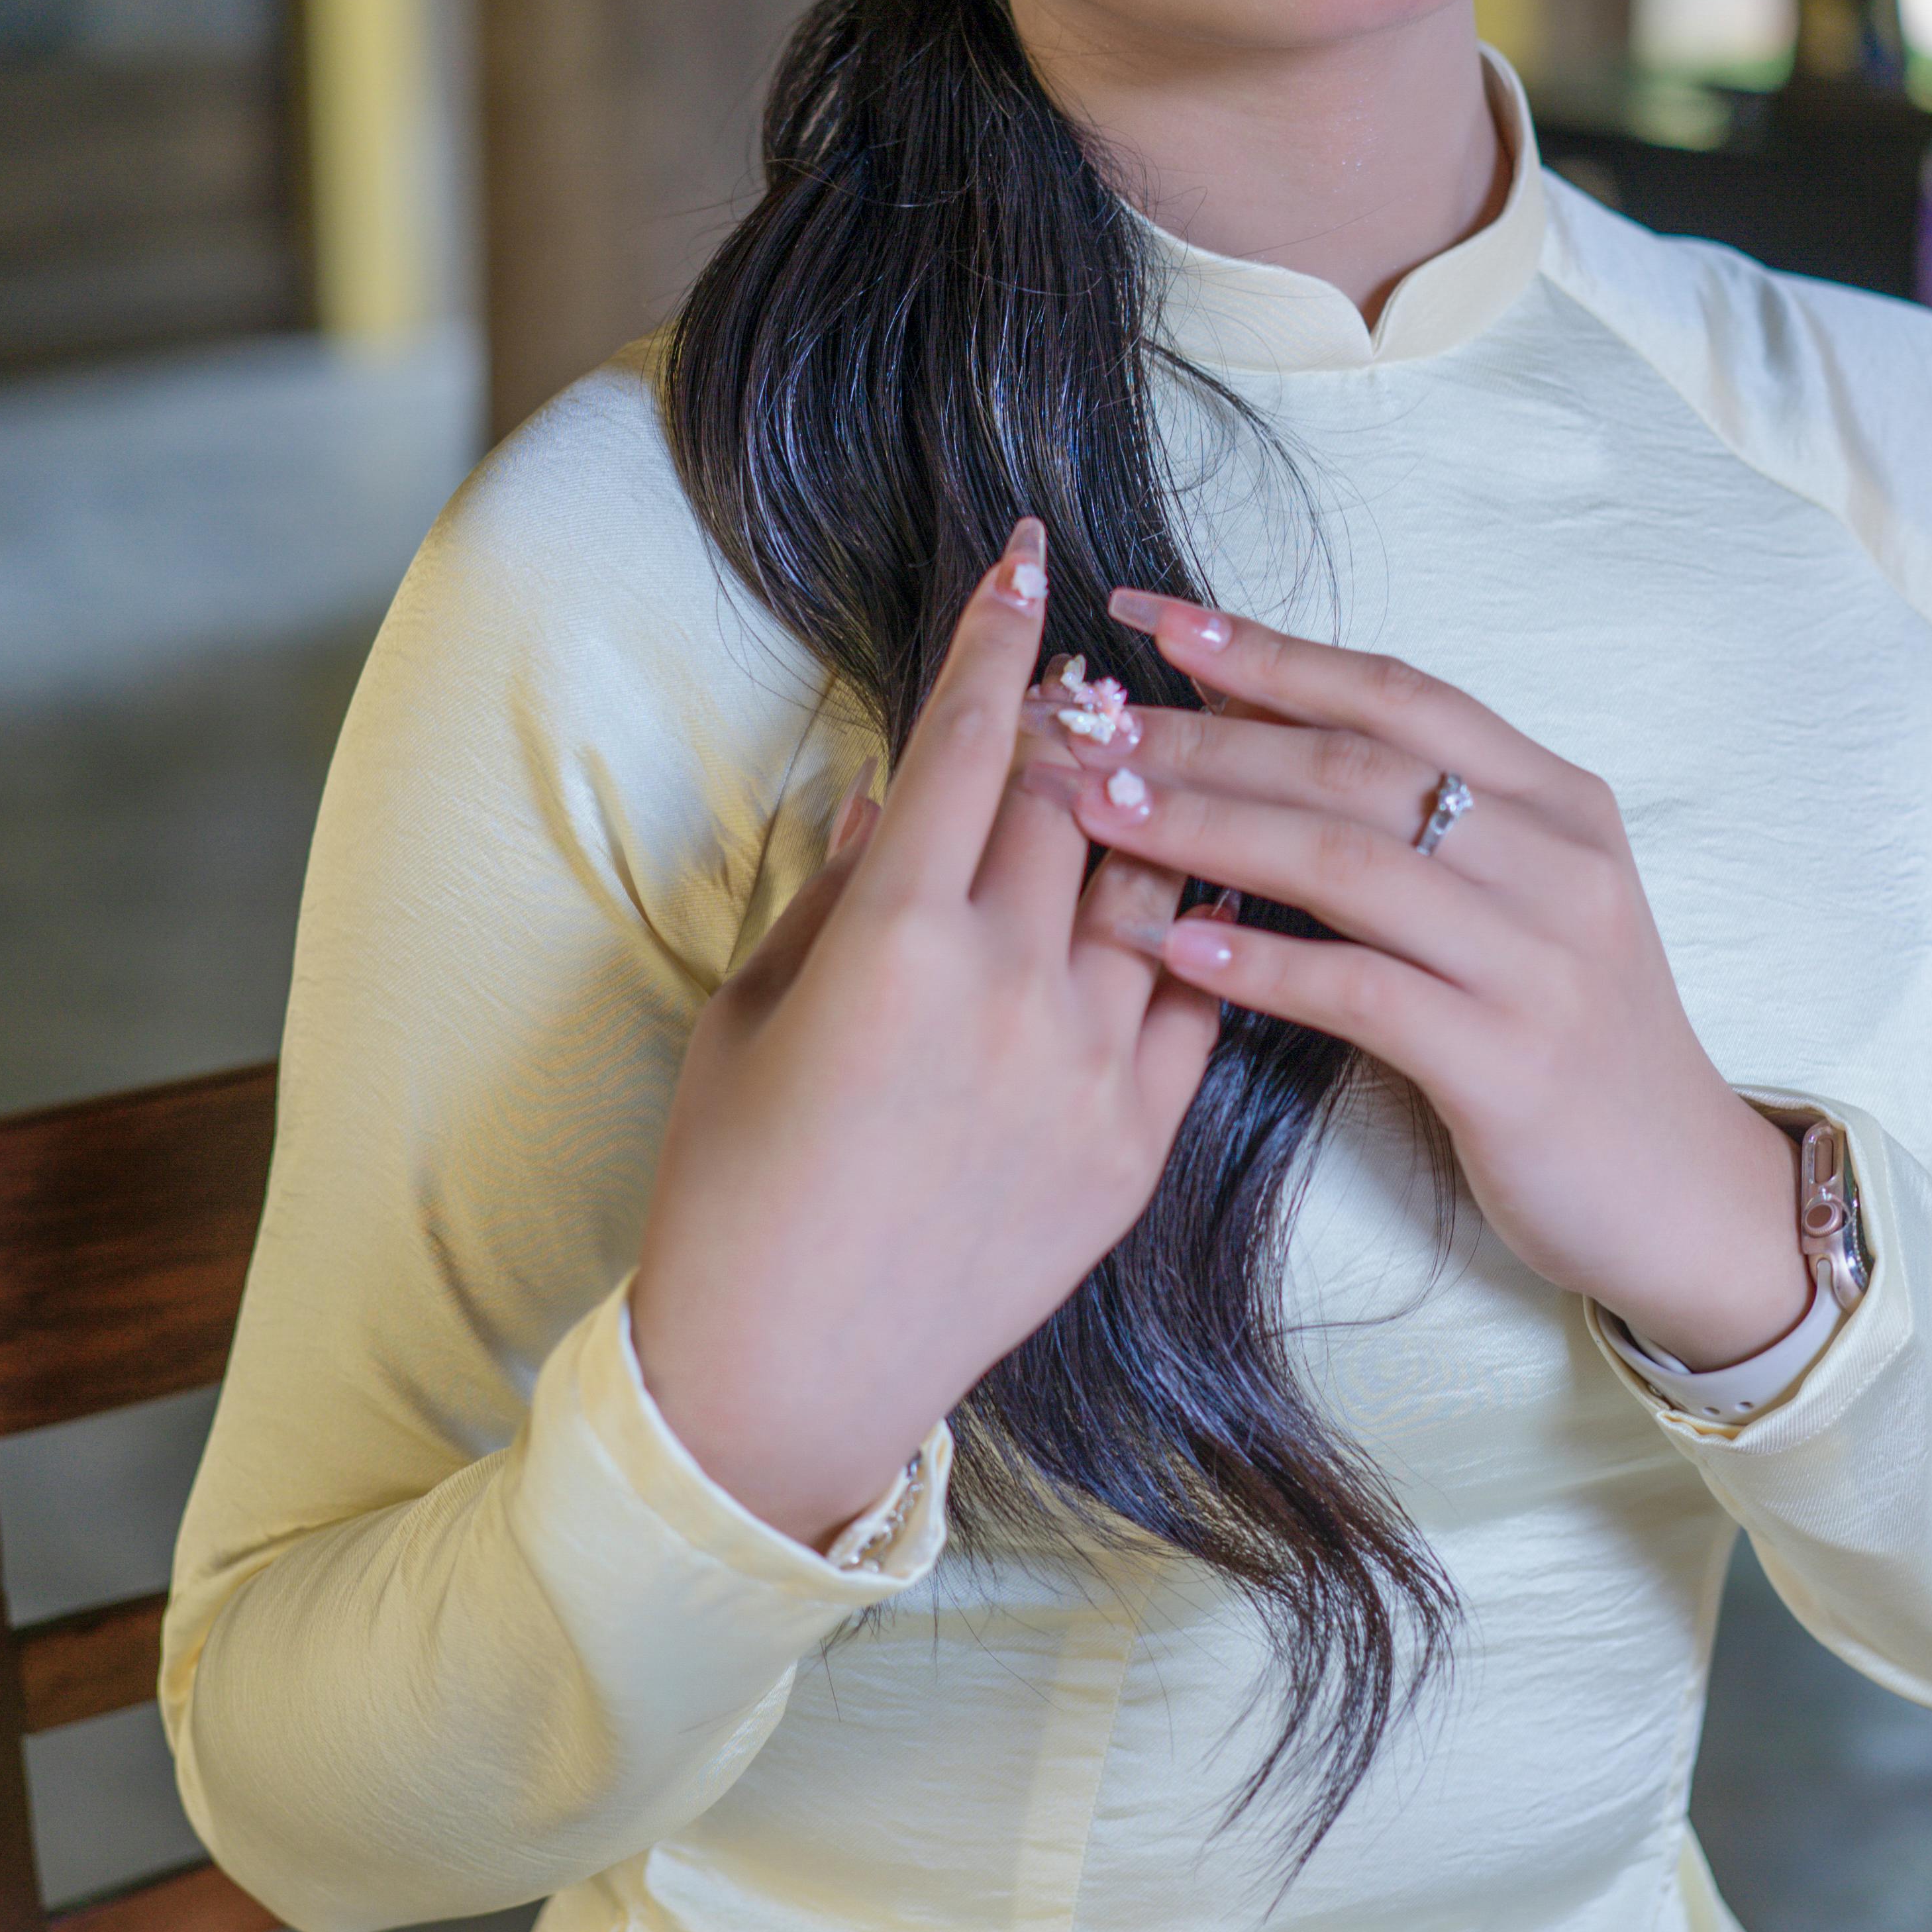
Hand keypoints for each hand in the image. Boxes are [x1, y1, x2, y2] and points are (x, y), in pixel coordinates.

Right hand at [628, 525, 1227, 1547]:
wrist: (790, 1371)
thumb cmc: (735, 1182)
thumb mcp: (751, 1009)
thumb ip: (835, 886)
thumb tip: (892, 783)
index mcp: (894, 939)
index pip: (966, 744)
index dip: (998, 640)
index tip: (1025, 560)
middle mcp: (1005, 987)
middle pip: (1072, 796)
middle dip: (1075, 719)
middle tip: (1079, 673)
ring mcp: (1086, 1067)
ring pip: (1151, 882)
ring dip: (1150, 813)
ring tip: (1147, 769)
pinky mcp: (1136, 1143)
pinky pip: (1195, 997)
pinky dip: (1192, 928)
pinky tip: (1195, 885)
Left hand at [1025, 594, 1808, 1369]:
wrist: (1681, 1192)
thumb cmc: (1567, 1038)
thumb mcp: (1517, 902)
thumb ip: (1414, 822)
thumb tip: (1251, 729)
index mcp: (1559, 800)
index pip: (1396, 693)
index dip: (1269, 649)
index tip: (1151, 615)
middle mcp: (1558, 861)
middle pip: (1355, 765)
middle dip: (1207, 735)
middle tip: (1088, 723)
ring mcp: (1540, 960)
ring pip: (1349, 863)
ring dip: (1209, 828)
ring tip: (1101, 810)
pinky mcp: (1511, 1063)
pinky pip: (1364, 992)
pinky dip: (1263, 962)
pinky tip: (1174, 941)